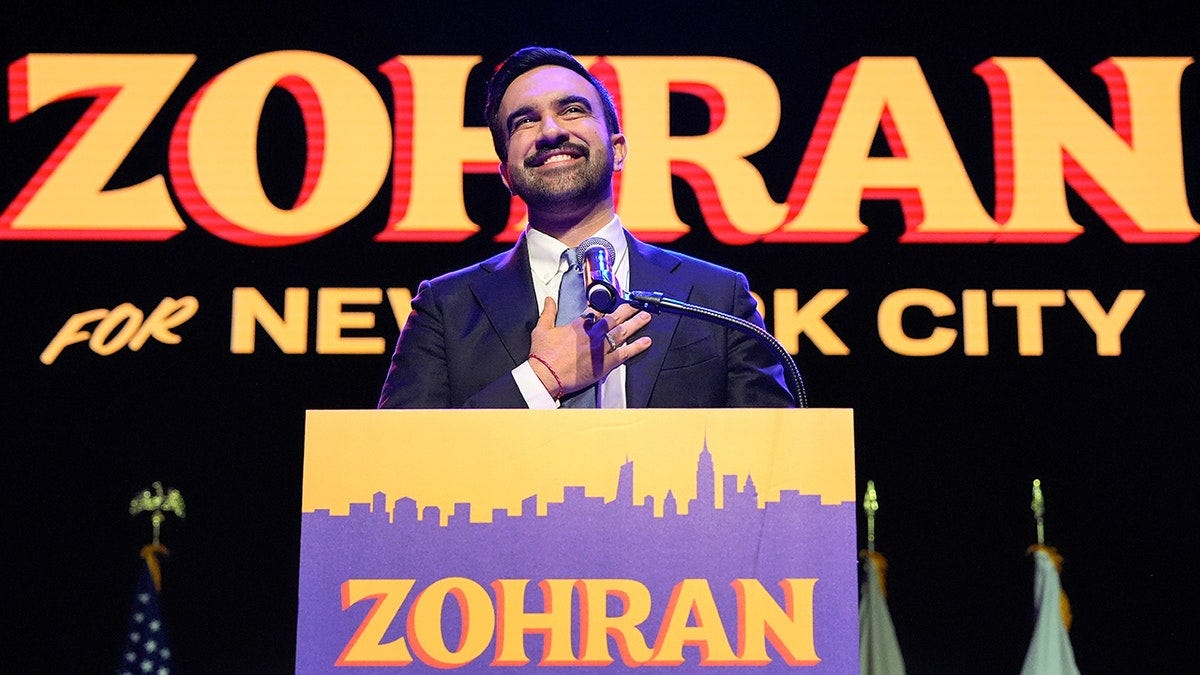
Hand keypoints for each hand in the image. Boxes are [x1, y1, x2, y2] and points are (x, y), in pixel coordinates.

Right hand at [527, 297, 652, 396]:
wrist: (545, 375)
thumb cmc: (543, 356)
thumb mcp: (541, 329)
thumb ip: (548, 313)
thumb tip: (549, 300)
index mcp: (578, 326)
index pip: (595, 312)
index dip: (606, 307)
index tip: (613, 304)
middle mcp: (592, 334)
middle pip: (613, 319)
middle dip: (627, 311)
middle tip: (636, 306)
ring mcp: (600, 348)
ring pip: (622, 333)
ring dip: (636, 324)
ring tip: (645, 317)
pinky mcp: (605, 363)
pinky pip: (625, 353)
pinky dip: (636, 347)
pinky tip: (645, 342)